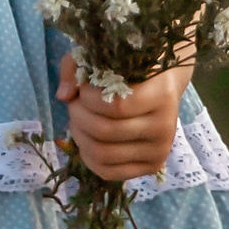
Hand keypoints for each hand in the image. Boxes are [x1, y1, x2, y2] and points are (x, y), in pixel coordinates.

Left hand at [59, 43, 191, 186]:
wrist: (165, 86)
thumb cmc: (133, 69)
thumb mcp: (107, 57)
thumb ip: (78, 67)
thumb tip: (63, 96)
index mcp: (162, 94)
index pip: (116, 106)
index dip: (88, 98)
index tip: (83, 88)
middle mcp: (165, 126)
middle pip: (105, 131)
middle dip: (78, 116)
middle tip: (75, 104)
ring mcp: (160, 150)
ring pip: (103, 154)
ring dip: (80, 136)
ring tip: (79, 120)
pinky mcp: (152, 166)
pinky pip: (108, 171)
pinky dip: (88, 157)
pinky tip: (87, 138)